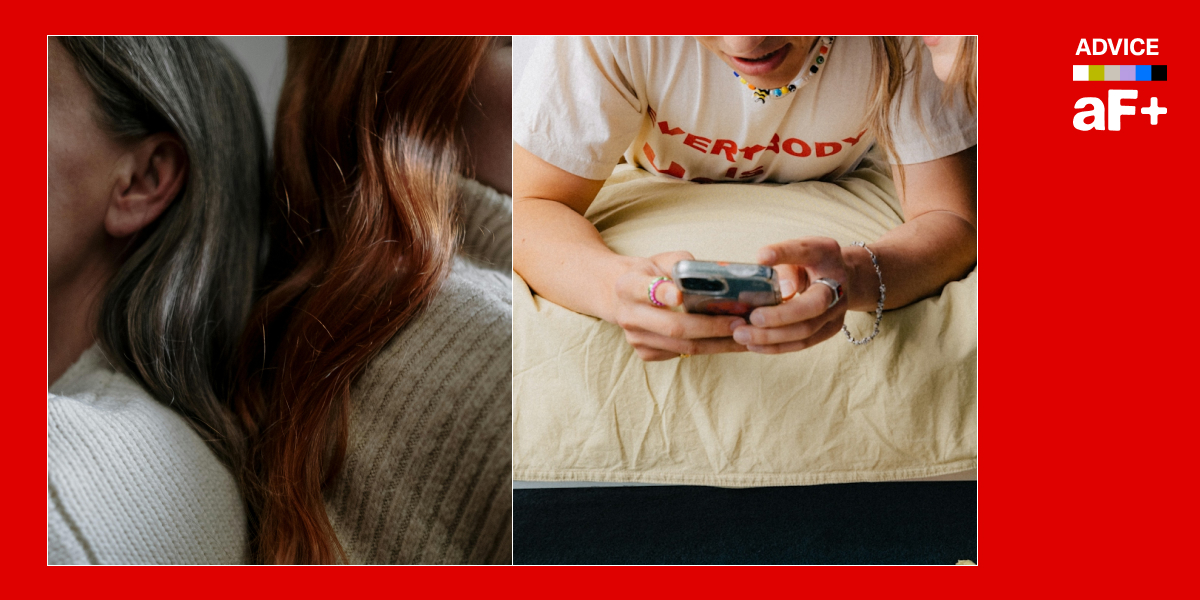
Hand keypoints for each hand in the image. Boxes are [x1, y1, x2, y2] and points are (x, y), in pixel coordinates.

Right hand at [610, 251, 747, 360]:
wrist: (621, 297)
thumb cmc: (651, 274)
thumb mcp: (661, 260)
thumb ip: (681, 264)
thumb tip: (714, 276)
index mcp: (628, 286)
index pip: (644, 290)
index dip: (663, 293)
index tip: (680, 295)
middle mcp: (628, 315)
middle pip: (673, 327)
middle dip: (710, 327)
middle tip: (739, 323)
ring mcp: (636, 338)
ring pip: (682, 347)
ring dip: (717, 343)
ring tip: (744, 336)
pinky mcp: (645, 353)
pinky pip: (681, 354)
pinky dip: (708, 349)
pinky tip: (728, 342)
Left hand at [731, 237, 849, 353]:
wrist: (840, 277)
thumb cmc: (809, 263)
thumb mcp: (796, 252)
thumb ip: (783, 258)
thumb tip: (768, 273)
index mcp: (825, 254)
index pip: (806, 251)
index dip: (784, 254)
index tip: (761, 257)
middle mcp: (837, 285)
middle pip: (812, 306)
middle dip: (779, 316)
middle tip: (751, 318)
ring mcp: (837, 311)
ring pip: (806, 331)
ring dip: (772, 337)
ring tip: (741, 335)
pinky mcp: (830, 330)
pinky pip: (803, 343)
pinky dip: (776, 346)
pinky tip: (753, 345)